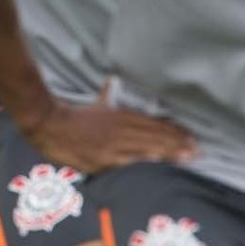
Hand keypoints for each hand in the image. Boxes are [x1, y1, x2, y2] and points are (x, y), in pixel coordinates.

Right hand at [18, 99, 195, 173]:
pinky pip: (128, 162)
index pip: (151, 124)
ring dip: (168, 153)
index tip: (190, 135)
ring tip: (187, 156)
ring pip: (146, 149)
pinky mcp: (102, 161)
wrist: (47, 125)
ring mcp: (112, 147)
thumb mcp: (93, 103)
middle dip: (176, 143)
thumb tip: (111, 81)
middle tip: (197, 149)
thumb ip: (106, 95)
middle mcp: (119, 131)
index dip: (172, 131)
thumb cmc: (71, 114)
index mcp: (119, 116)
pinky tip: (158, 164)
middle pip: (153, 137)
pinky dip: (145, 162)